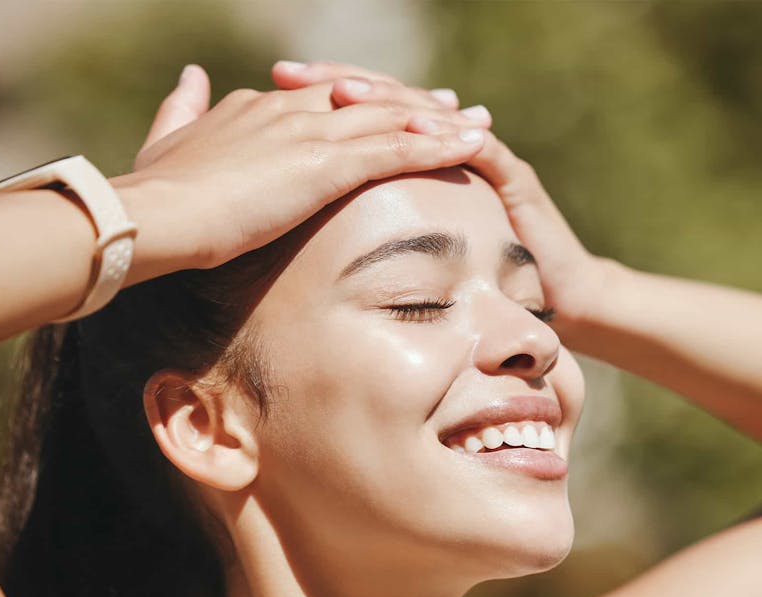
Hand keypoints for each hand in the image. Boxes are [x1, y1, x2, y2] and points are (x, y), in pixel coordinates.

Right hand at [113, 72, 488, 273]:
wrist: (154, 214)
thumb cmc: (155, 192)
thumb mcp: (166, 142)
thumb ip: (182, 108)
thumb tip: (191, 75)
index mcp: (259, 108)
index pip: (325, 98)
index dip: (365, 101)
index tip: (394, 107)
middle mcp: (290, 111)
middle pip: (368, 102)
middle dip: (415, 105)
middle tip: (457, 107)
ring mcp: (308, 135)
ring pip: (389, 121)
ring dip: (439, 123)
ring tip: (479, 124)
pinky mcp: (322, 166)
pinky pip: (392, 151)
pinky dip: (436, 147)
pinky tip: (470, 147)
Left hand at [271, 61, 597, 328]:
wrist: (554, 295)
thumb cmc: (472, 279)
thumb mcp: (405, 247)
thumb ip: (367, 229)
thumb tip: (304, 226)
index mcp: (412, 159)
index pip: (360, 115)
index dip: (315, 97)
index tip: (269, 87)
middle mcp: (443, 147)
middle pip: (386, 101)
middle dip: (336, 83)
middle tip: (288, 73)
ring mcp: (479, 157)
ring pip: (429, 117)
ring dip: (384, 101)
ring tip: (340, 91)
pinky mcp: (515, 182)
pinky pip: (482, 152)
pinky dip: (449, 139)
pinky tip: (417, 130)